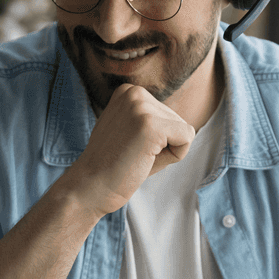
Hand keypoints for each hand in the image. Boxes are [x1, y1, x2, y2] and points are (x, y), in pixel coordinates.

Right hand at [61, 83, 194, 217]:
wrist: (90, 187)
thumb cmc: (114, 165)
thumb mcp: (131, 130)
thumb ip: (152, 119)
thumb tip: (186, 124)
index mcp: (129, 91)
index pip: (169, 115)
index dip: (158, 139)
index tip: (130, 147)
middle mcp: (135, 93)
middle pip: (178, 121)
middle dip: (164, 145)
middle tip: (133, 155)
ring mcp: (141, 108)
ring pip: (184, 131)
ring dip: (166, 152)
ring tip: (137, 157)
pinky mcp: (150, 125)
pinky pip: (187, 139)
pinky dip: (174, 156)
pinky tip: (145, 159)